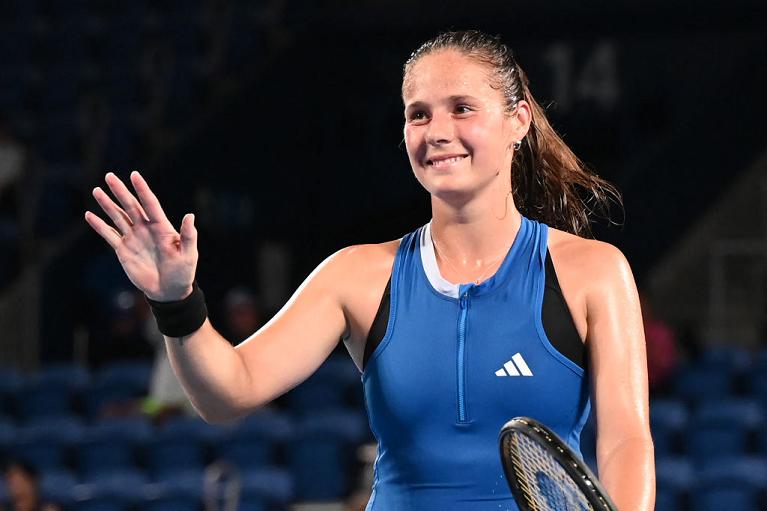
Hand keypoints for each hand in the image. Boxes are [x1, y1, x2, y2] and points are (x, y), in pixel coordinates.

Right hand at [85, 171, 197, 301]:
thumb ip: (188, 235)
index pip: (150, 204)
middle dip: (120, 191)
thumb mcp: (189, 254)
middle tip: (109, 175)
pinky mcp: (123, 250)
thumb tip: (190, 215)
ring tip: (97, 190)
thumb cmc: (183, 272)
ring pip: (118, 217)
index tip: (134, 175)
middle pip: (131, 206)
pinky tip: (89, 215)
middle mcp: (146, 228)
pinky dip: (99, 225)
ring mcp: (133, 238)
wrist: (169, 291)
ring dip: (107, 204)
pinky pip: (109, 235)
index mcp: (162, 227)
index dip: (142, 189)